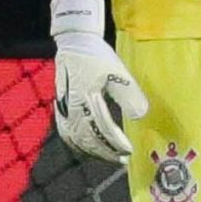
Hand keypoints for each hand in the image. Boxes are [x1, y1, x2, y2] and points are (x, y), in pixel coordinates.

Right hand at [53, 32, 148, 162]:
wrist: (74, 43)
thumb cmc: (97, 57)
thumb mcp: (118, 73)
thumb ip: (129, 95)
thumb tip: (140, 116)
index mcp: (85, 101)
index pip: (102, 129)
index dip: (116, 143)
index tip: (129, 151)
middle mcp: (70, 109)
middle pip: (88, 139)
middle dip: (105, 151)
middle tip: (122, 158)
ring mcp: (63, 109)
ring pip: (76, 138)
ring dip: (93, 150)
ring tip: (109, 155)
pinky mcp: (61, 107)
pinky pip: (67, 133)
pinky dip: (79, 144)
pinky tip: (89, 147)